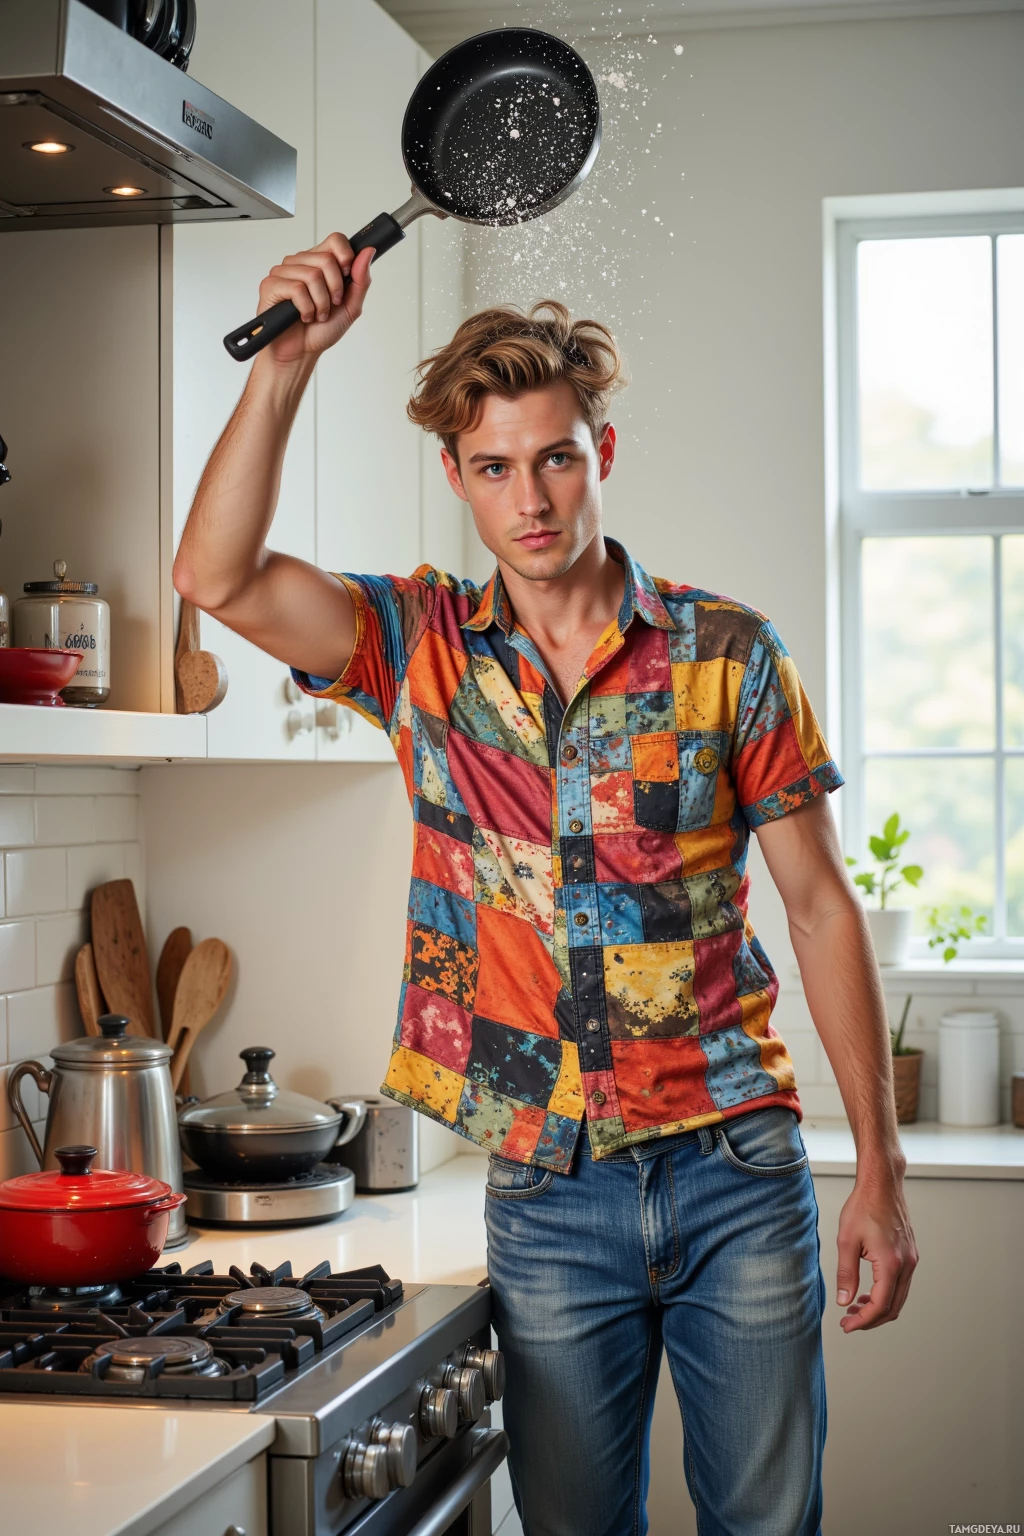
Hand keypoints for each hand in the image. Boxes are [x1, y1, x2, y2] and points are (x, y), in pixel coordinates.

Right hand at [255, 233, 373, 368]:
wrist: (301, 353)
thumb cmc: (321, 330)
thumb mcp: (350, 307)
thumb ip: (361, 280)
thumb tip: (368, 251)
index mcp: (318, 262)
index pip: (335, 240)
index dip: (346, 255)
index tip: (348, 276)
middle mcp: (300, 263)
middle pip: (327, 259)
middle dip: (335, 289)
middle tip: (331, 305)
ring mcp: (283, 272)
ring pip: (313, 275)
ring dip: (321, 303)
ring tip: (317, 314)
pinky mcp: (271, 285)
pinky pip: (296, 289)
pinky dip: (306, 308)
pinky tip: (304, 316)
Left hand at [835, 1173, 918, 1331]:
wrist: (882, 1184)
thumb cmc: (863, 1206)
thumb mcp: (847, 1241)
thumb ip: (846, 1274)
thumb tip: (844, 1301)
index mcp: (891, 1263)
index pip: (880, 1305)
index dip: (863, 1321)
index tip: (846, 1326)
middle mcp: (906, 1264)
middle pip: (893, 1307)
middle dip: (871, 1320)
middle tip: (849, 1322)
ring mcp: (911, 1259)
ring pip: (899, 1297)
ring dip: (879, 1308)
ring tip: (855, 1309)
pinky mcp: (910, 1254)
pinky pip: (901, 1284)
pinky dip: (886, 1294)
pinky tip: (868, 1292)